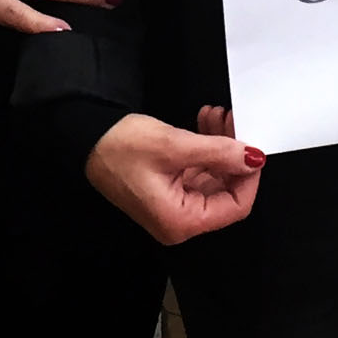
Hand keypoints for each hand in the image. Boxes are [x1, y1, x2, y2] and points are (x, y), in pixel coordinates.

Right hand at [85, 105, 261, 245]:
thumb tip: (252, 158)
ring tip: (217, 116)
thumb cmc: (119, 147)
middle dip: (233, 155)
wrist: (84, 138)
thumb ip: (218, 152)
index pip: (235, 207)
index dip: (249, 176)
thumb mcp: (174, 146)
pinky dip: (206, 148)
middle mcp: (178, 220)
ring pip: (214, 177)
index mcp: (180, 221)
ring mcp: (174, 205)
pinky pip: (199, 171)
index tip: (253, 146)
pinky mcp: (169, 189)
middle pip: (226, 192)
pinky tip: (205, 124)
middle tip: (233, 122)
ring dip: (220, 146)